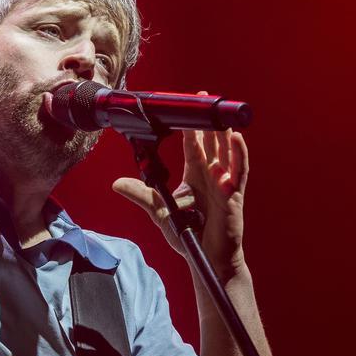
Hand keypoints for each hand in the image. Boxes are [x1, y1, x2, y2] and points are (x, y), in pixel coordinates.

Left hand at [113, 92, 248, 278]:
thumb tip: (116, 184)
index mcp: (195, 176)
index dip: (190, 128)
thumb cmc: (189, 235)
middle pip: (211, 143)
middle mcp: (211, 176)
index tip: (187, 108)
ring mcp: (225, 183)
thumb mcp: (159, 212)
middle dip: (208, 122)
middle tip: (204, 98)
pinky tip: (235, 138)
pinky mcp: (234, 194)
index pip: (193, 146)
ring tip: (220, 114)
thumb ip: (140, 195)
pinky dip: (238, 154)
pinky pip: (239, 170)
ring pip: (227, 152)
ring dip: (224, 133)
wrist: (206, 258)